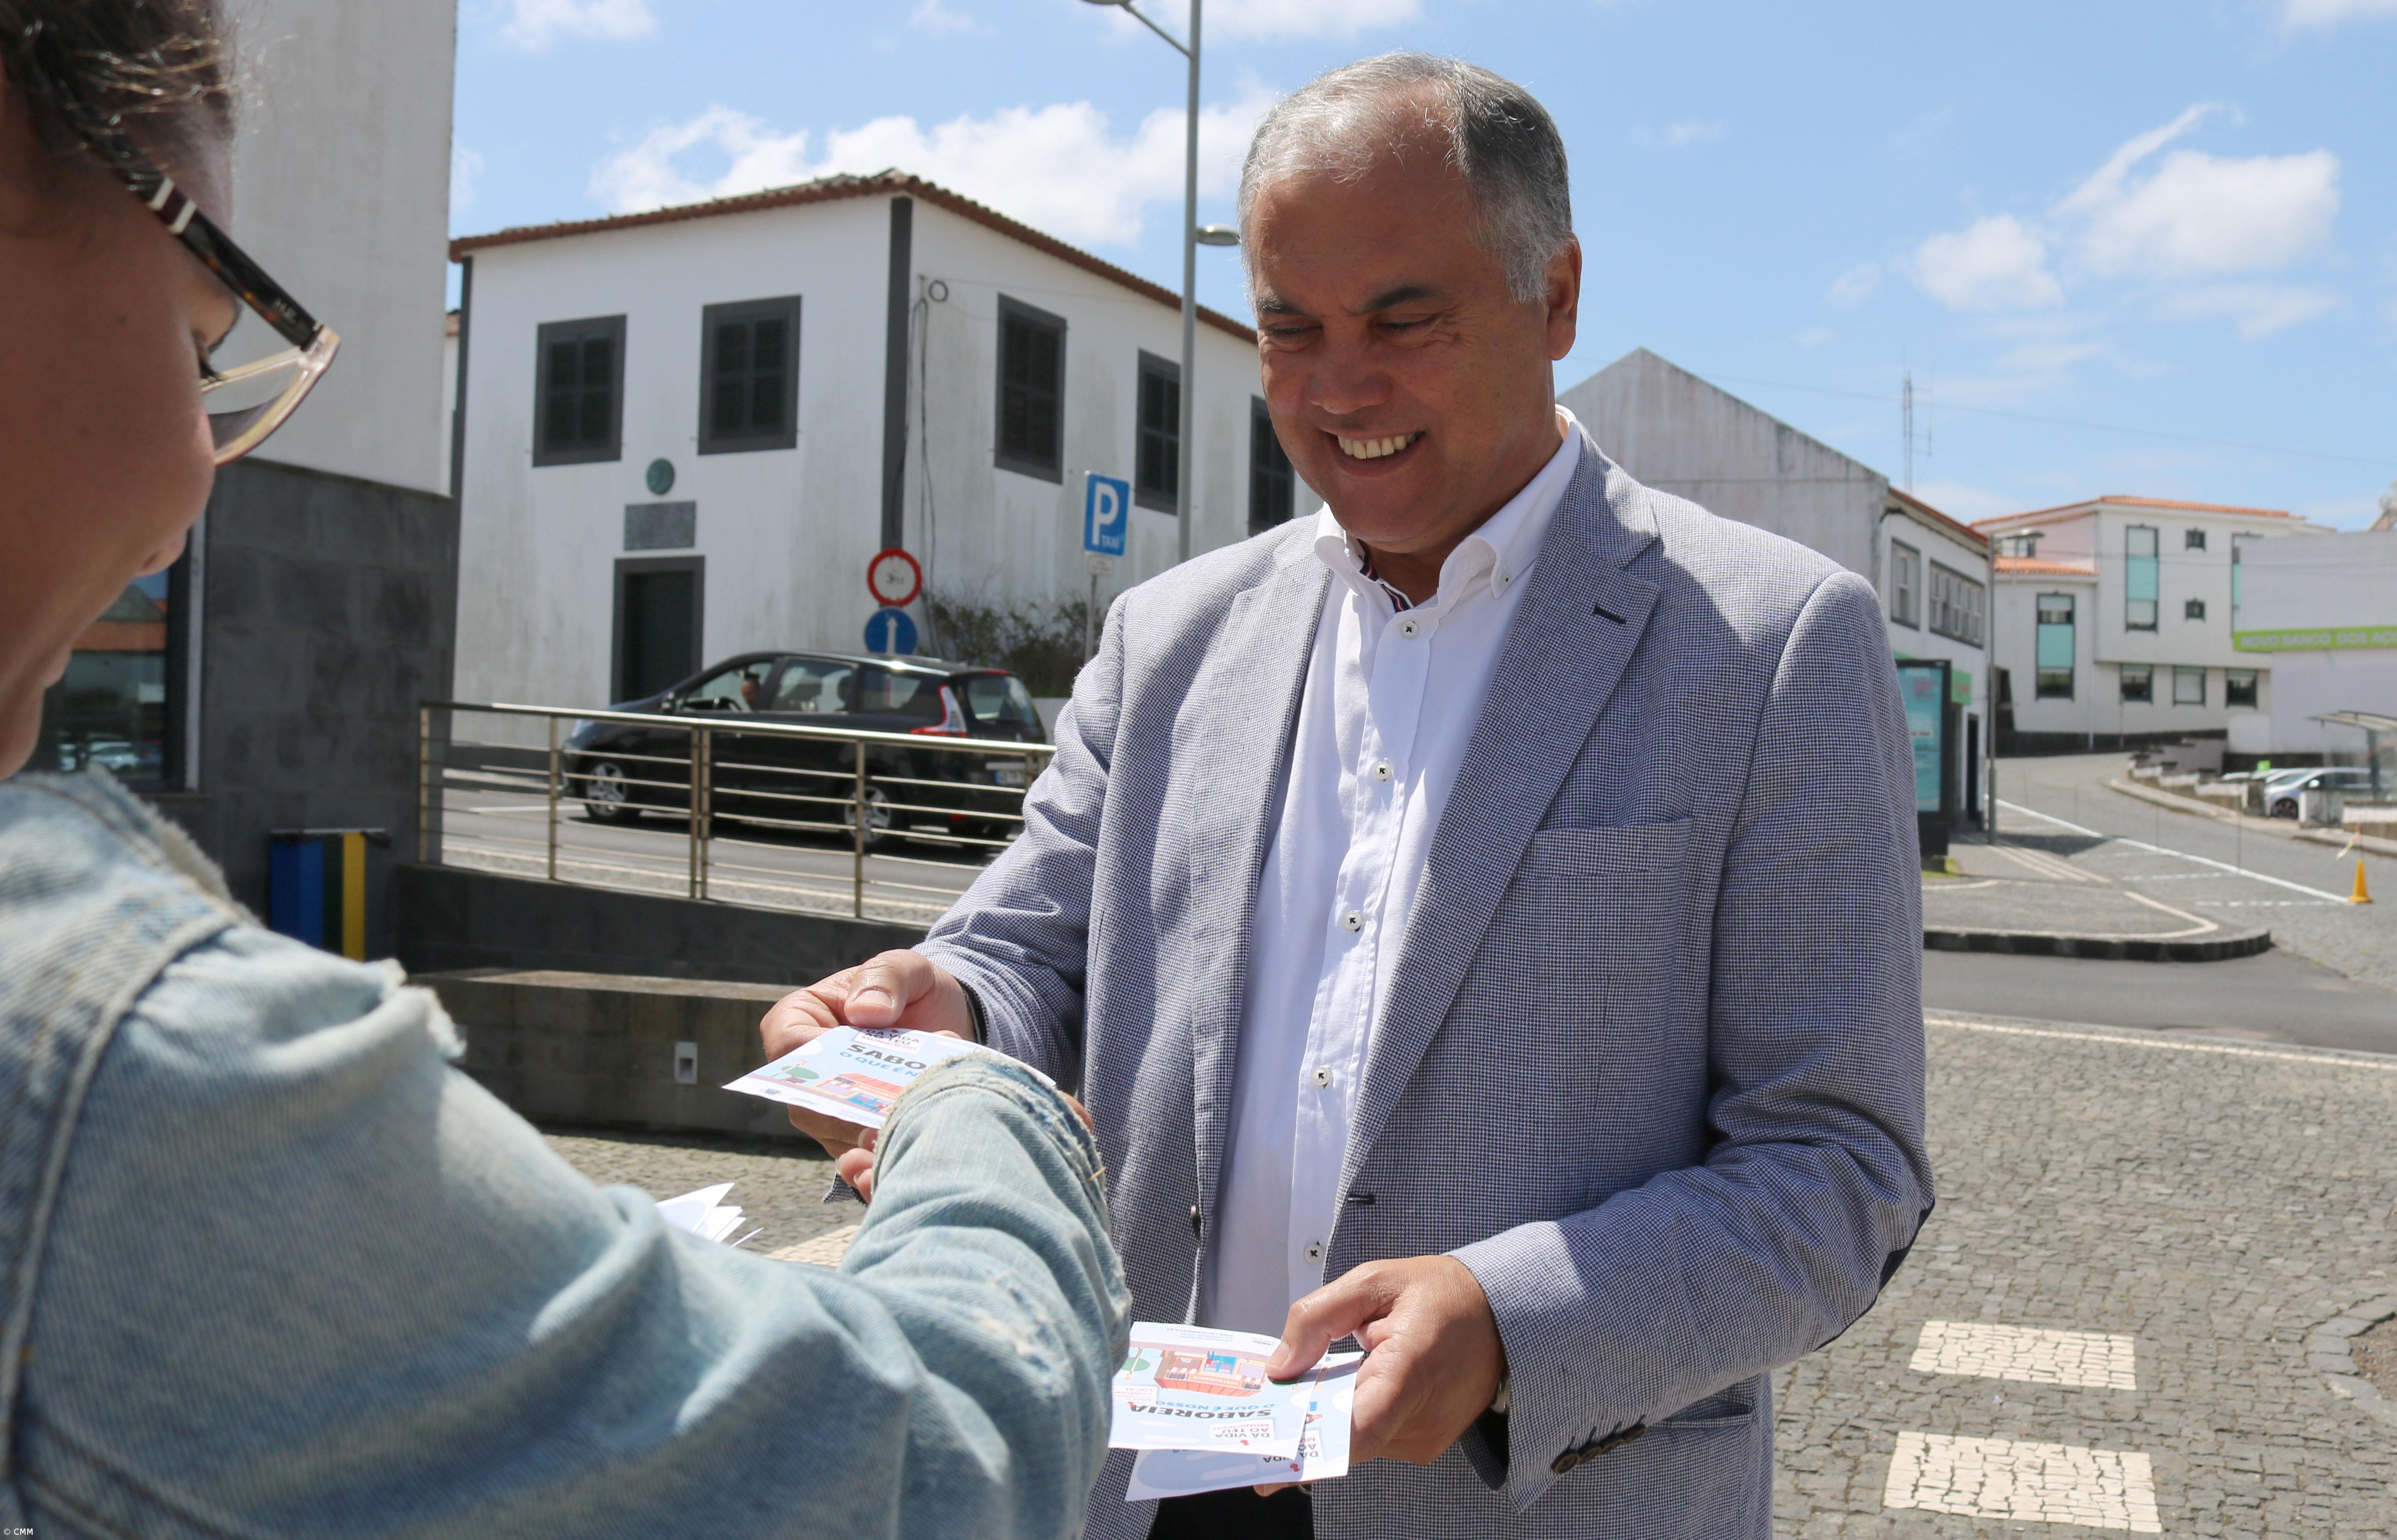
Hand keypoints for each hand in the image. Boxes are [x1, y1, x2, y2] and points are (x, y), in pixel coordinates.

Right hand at [758, 950, 973, 1159]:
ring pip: (833, 1135)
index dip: (814, 1064)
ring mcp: (827, 1106)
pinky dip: (881, 1160)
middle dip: (846, 1113)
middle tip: (885, 1120)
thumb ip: (884, 979)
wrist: (948, 1021)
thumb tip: (864, 1011)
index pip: (788, 1046)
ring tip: (908, 1132)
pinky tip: (907, 1157)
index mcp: (800, 1018)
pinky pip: (858, 1156)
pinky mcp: (854, 1133)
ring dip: (868, 1139)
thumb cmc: (914, 989)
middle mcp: (805, 1069)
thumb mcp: (905, 969)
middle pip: (806, 1103)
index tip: (854, 1072)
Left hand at [1255, 1255, 1504, 1491]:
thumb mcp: (1373, 1281)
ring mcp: (1428, 1437)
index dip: (1311, 1446)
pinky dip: (1358, 1415)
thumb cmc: (1441, 1294)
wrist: (1502, 1314)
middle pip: (1346, 1436)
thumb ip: (1317, 1318)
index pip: (1358, 1428)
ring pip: (1358, 1438)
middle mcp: (1423, 1416)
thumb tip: (1279, 1366)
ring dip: (1336, 1412)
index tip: (1271, 1461)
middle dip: (1307, 1421)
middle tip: (1274, 1406)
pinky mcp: (1428, 1445)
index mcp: (1410, 1369)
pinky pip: (1376, 1437)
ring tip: (1339, 1373)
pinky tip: (1361, 1384)